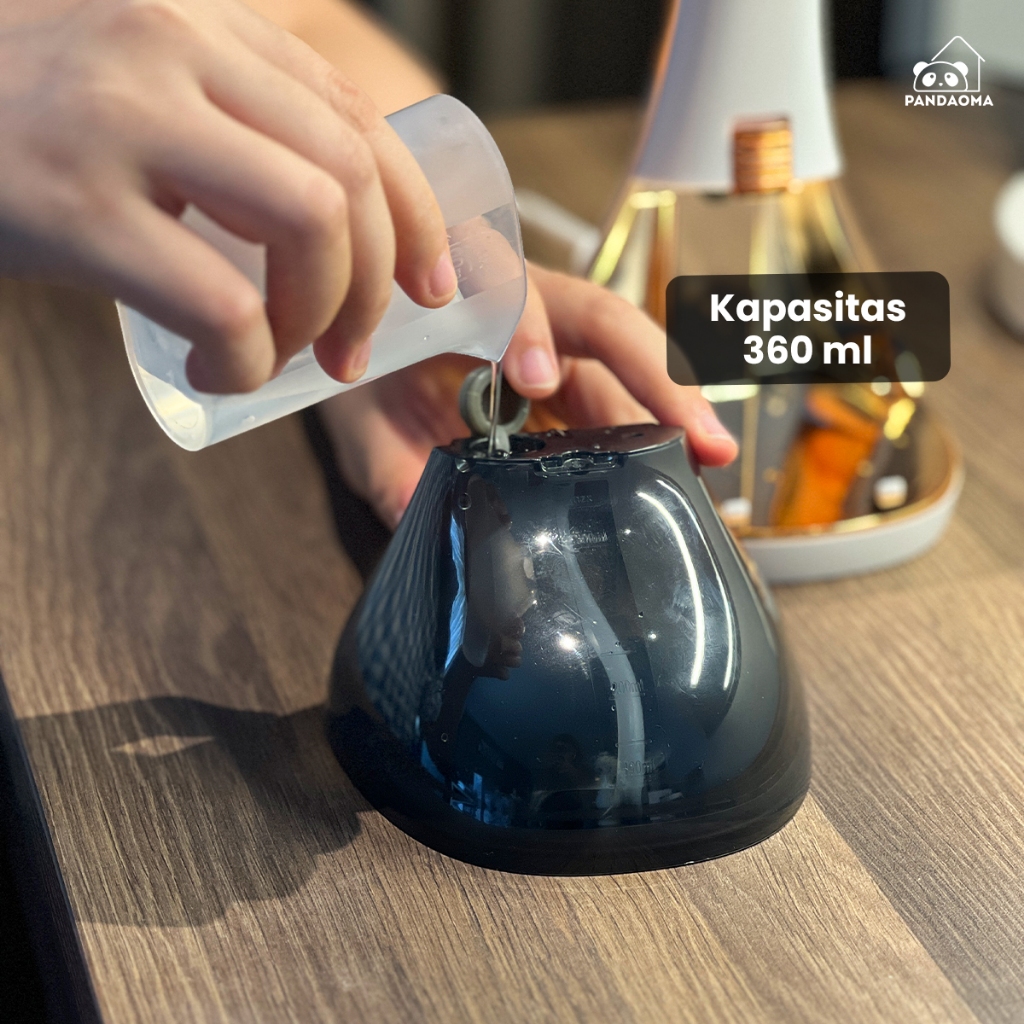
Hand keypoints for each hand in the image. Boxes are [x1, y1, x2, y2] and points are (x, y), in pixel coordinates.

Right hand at [0, 0, 455, 391]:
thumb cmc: (9, 112)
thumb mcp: (131, 84)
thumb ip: (224, 120)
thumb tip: (329, 224)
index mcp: (200, 21)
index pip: (357, 116)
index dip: (416, 215)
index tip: (430, 286)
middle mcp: (171, 45)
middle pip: (350, 175)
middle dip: (377, 285)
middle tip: (351, 350)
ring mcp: (120, 117)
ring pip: (310, 222)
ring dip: (319, 316)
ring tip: (281, 355)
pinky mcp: (71, 201)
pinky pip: (222, 300)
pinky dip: (247, 360)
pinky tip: (220, 373)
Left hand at [320, 263, 738, 528]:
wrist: (373, 362)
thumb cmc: (373, 377)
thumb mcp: (364, 421)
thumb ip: (389, 464)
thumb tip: (419, 517)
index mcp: (474, 303)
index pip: (508, 298)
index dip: (524, 331)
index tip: (533, 378)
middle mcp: (533, 319)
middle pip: (608, 330)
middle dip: (659, 378)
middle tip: (704, 437)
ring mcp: (564, 352)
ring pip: (629, 369)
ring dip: (674, 410)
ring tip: (712, 458)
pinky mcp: (576, 386)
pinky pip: (622, 403)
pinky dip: (653, 435)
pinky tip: (680, 472)